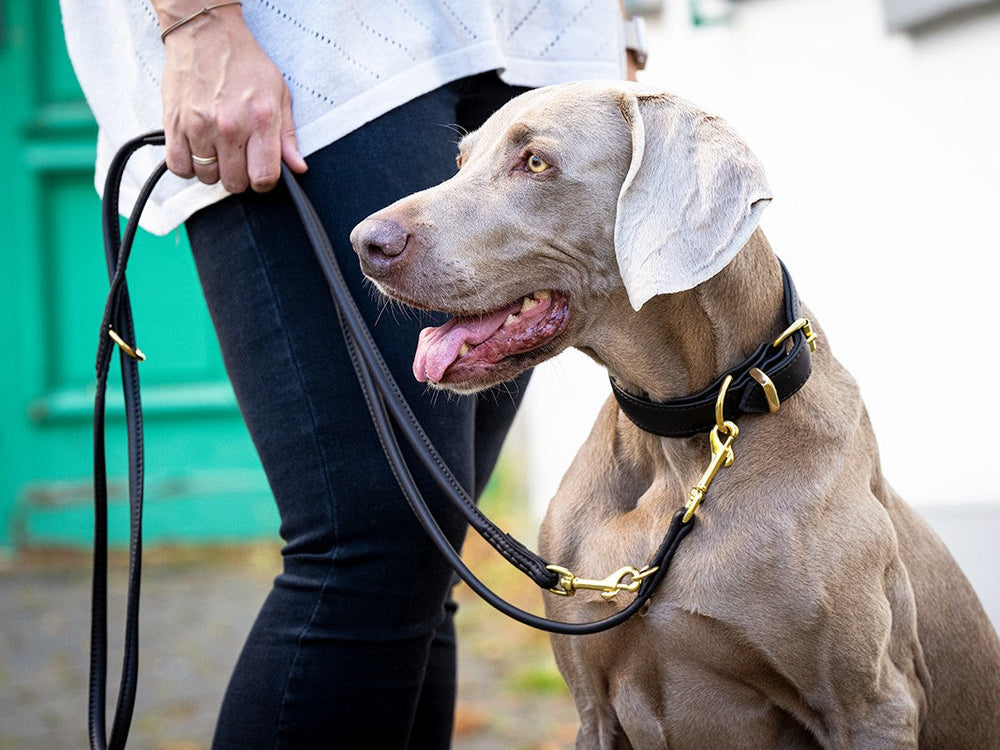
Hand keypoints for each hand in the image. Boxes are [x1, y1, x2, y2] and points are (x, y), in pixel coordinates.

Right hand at [160, 8, 306, 191]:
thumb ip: (287, 136)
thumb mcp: (279, 94)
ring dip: (214, 170)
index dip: (264, 182)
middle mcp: (230, 126)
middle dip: (240, 177)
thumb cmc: (244, 63)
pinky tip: (198, 151)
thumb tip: (298, 168)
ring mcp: (199, 127)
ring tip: (218, 149)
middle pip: (235, 183)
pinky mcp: (174, 124)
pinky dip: (188, 166)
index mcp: (260, 120)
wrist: (206, 33)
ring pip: (208, 177)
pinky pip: (179, 167)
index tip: (261, 173)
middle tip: (239, 157)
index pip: (264, 177)